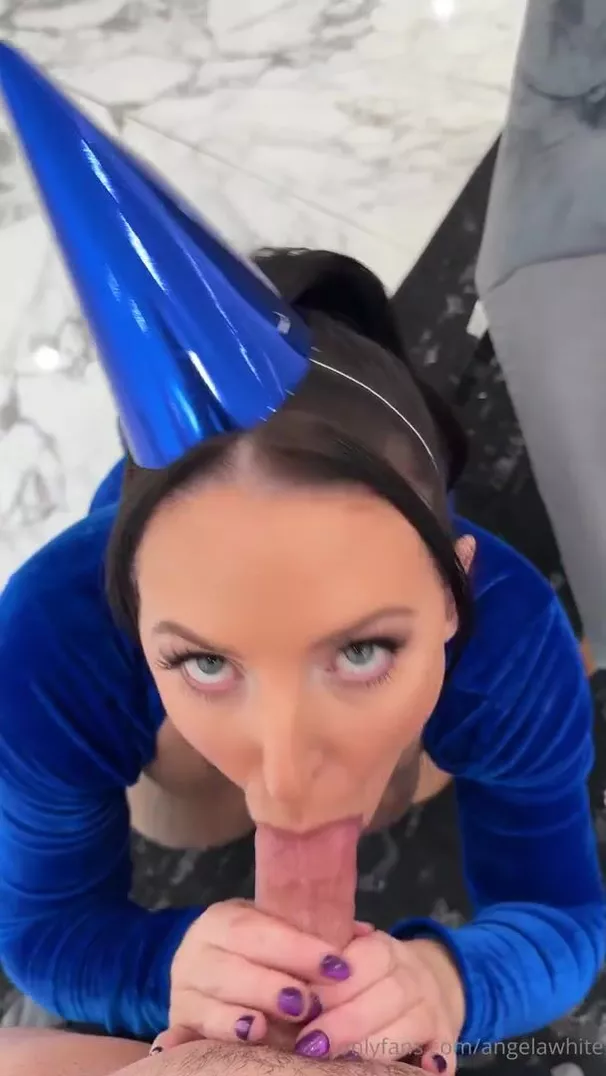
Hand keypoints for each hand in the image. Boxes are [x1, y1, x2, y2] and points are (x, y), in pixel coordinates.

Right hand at [159, 900, 365, 1051]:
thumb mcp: (280, 938)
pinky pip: (197, 1027)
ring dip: (252, 1006)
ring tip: (282, 1020)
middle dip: (273, 982)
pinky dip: (225, 1029)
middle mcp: (197, 949)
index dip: (297, 947)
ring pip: (214, 995)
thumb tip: (364, 935)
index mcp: (223, 920)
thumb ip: (316, 935)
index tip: (337, 964)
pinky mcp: (180, 1022)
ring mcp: (184, 987)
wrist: (212, 980)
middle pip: (232, 962)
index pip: (257, 927)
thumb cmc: (259, 958)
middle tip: (311, 1002)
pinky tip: (251, 1034)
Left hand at [292, 933, 464, 1071]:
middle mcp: (413, 975)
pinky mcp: (446, 1037)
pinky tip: (422, 1068)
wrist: (434, 979)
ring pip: (412, 1022)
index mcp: (385, 950)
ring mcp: (433, 1006)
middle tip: (312, 1044)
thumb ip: (328, 967)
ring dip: (377, 1044)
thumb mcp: (354, 958)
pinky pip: (444, 1048)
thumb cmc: (374, 974)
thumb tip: (290, 981)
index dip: (336, 984)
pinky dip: (434, 1060)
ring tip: (345, 1061)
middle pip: (388, 993)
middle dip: (348, 1021)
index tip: (304, 1006)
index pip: (366, 959)